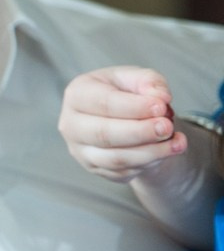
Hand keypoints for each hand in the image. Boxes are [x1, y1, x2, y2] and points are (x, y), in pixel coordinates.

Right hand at [59, 68, 193, 185]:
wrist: (119, 116)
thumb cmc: (125, 93)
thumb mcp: (137, 78)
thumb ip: (149, 82)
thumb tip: (161, 97)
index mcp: (77, 94)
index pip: (103, 103)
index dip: (134, 107)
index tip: (162, 106)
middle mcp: (71, 124)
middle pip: (104, 134)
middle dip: (140, 132)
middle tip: (168, 127)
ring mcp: (79, 150)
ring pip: (115, 159)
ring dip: (151, 152)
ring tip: (178, 142)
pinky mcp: (94, 168)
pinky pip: (122, 172)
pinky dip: (149, 163)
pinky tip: (166, 151)